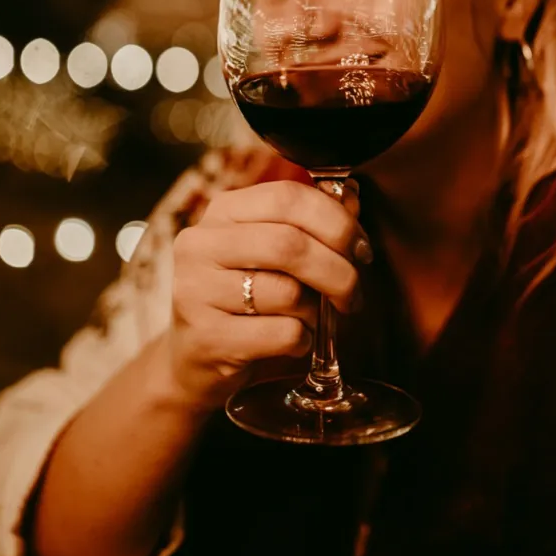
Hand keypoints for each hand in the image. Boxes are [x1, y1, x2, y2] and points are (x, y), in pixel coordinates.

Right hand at [167, 178, 370, 406]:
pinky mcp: (207, 337)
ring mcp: (196, 291)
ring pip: (288, 293)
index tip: (360, 249)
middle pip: (290, 244)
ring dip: (316, 312)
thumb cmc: (244, 299)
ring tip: (309, 319)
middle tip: (353, 294)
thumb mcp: (272, 254)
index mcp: (222, 211)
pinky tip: (291, 341)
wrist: (195, 358)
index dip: (336, 221)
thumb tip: (352, 197)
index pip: (287, 197)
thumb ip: (310, 224)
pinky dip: (301, 340)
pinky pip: (281, 333)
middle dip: (338, 272)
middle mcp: (201, 244)